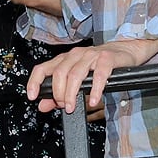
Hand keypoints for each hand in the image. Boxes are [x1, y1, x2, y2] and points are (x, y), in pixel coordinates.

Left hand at [26, 41, 150, 113]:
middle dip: (58, 93)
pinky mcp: (106, 58)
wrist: (124, 51)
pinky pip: (98, 75)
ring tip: (72, 107)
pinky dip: (94, 90)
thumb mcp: (77, 79)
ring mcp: (91, 55)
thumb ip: (57, 94)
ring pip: (75, 74)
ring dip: (72, 93)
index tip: (32, 96)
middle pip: (59, 74)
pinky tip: (92, 100)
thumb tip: (42, 106)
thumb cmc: (99, 65)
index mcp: (64, 59)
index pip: (42, 68)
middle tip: (63, 106)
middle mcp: (75, 55)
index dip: (34, 82)